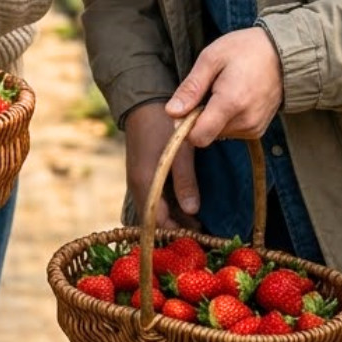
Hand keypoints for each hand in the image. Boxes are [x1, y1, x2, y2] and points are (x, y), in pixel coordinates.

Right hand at [122, 102, 201, 230]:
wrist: (143, 101)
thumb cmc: (162, 125)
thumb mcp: (179, 152)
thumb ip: (185, 181)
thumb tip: (193, 211)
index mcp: (144, 183)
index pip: (156, 221)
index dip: (176, 233)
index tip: (198, 240)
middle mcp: (139, 185)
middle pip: (155, 218)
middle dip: (177, 228)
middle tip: (203, 234)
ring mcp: (140, 179)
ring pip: (156, 209)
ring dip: (174, 218)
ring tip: (199, 223)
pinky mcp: (144, 173)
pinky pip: (156, 198)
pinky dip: (170, 206)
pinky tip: (188, 206)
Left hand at [165, 27, 282, 144]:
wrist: (283, 53)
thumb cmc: (244, 50)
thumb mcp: (210, 59)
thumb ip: (190, 88)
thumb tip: (172, 113)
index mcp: (231, 103)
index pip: (199, 137)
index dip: (184, 126)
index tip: (184, 106)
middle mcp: (246, 121)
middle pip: (206, 134)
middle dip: (198, 116)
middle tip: (208, 90)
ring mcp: (255, 128)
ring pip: (217, 133)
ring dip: (212, 116)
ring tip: (223, 90)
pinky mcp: (259, 129)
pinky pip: (231, 131)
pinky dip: (225, 118)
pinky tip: (233, 97)